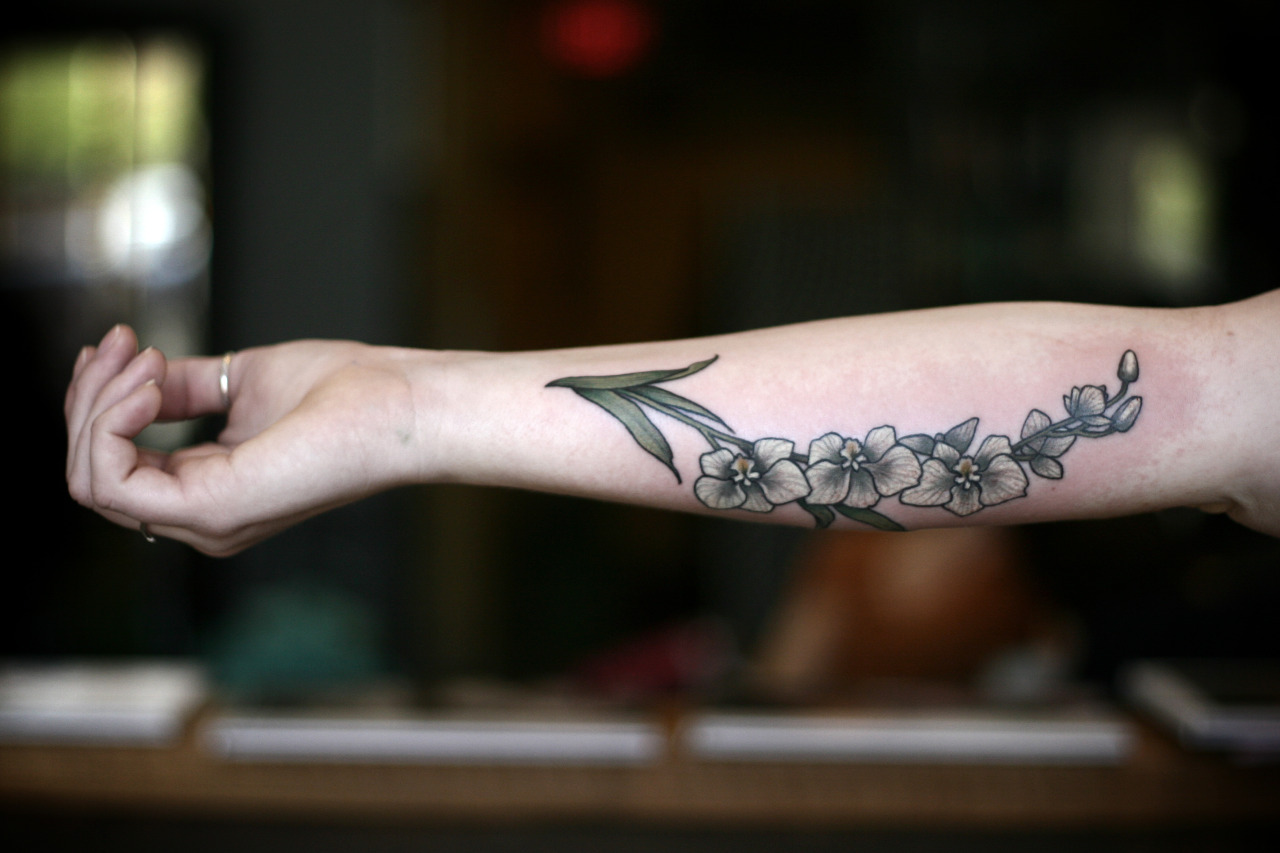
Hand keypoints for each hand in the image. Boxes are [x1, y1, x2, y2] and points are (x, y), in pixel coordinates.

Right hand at [65, 325, 423, 554]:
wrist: (399, 401)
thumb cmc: (347, 390)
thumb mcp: (243, 382)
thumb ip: (184, 389)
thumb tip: (134, 378)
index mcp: (212, 492)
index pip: (114, 466)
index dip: (97, 404)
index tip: (116, 343)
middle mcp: (202, 519)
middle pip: (91, 473)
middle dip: (87, 398)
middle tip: (119, 341)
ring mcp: (205, 522)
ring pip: (89, 478)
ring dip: (96, 403)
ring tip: (140, 356)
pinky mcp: (212, 509)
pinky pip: (111, 479)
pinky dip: (110, 421)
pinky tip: (146, 383)